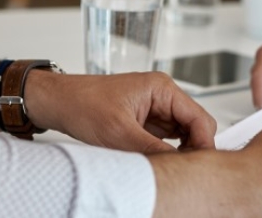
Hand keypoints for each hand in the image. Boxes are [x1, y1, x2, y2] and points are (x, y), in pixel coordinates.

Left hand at [24, 70, 215, 152]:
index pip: (199, 118)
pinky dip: (166, 153)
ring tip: (168, 168)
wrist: (58, 102)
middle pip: (195, 126)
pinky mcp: (146, 121)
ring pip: (182, 135)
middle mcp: (162, 96)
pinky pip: (167, 139)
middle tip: (182, 172)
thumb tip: (178, 167)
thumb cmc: (82, 104)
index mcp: (161, 88)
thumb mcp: (119, 133)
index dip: (203, 144)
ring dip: (178, 152)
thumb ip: (153, 150)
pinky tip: (157, 163)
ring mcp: (155, 109)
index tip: (198, 168)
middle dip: (192, 149)